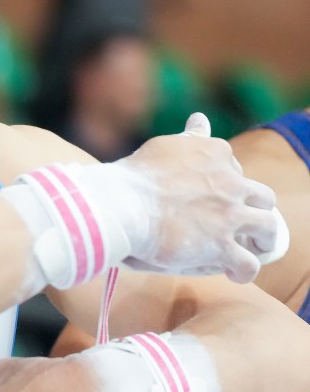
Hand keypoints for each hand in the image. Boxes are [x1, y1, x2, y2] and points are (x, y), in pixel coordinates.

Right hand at [102, 113, 281, 282]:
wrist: (123, 203)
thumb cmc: (136, 176)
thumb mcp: (166, 145)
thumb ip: (190, 137)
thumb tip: (201, 120)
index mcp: (216, 152)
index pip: (236, 169)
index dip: (227, 186)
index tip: (213, 198)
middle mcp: (231, 181)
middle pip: (262, 196)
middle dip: (255, 210)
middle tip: (242, 224)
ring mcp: (230, 214)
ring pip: (267, 228)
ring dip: (261, 239)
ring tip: (249, 249)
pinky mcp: (221, 245)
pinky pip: (249, 262)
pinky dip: (244, 269)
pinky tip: (233, 271)